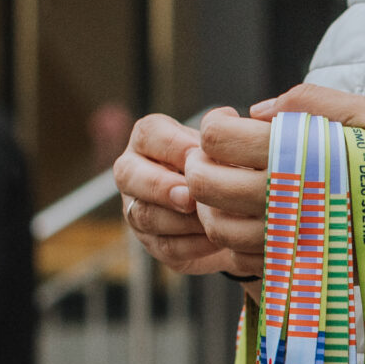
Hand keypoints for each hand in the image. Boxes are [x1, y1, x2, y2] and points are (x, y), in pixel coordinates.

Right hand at [115, 111, 244, 277]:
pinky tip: (217, 240)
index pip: (149, 134)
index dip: (172, 145)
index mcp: (151, 139)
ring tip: (211, 221)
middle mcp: (135, 171)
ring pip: (144, 215)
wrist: (236, 212)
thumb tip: (228, 117)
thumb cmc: (230, 167)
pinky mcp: (153, 242)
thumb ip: (227, 132)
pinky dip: (193, 245)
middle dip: (160, 187)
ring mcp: (138, 207)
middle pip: (128, 175)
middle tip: (190, 197)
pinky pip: (165, 246)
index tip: (198, 156)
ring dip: (179, 221)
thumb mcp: (229, 147)